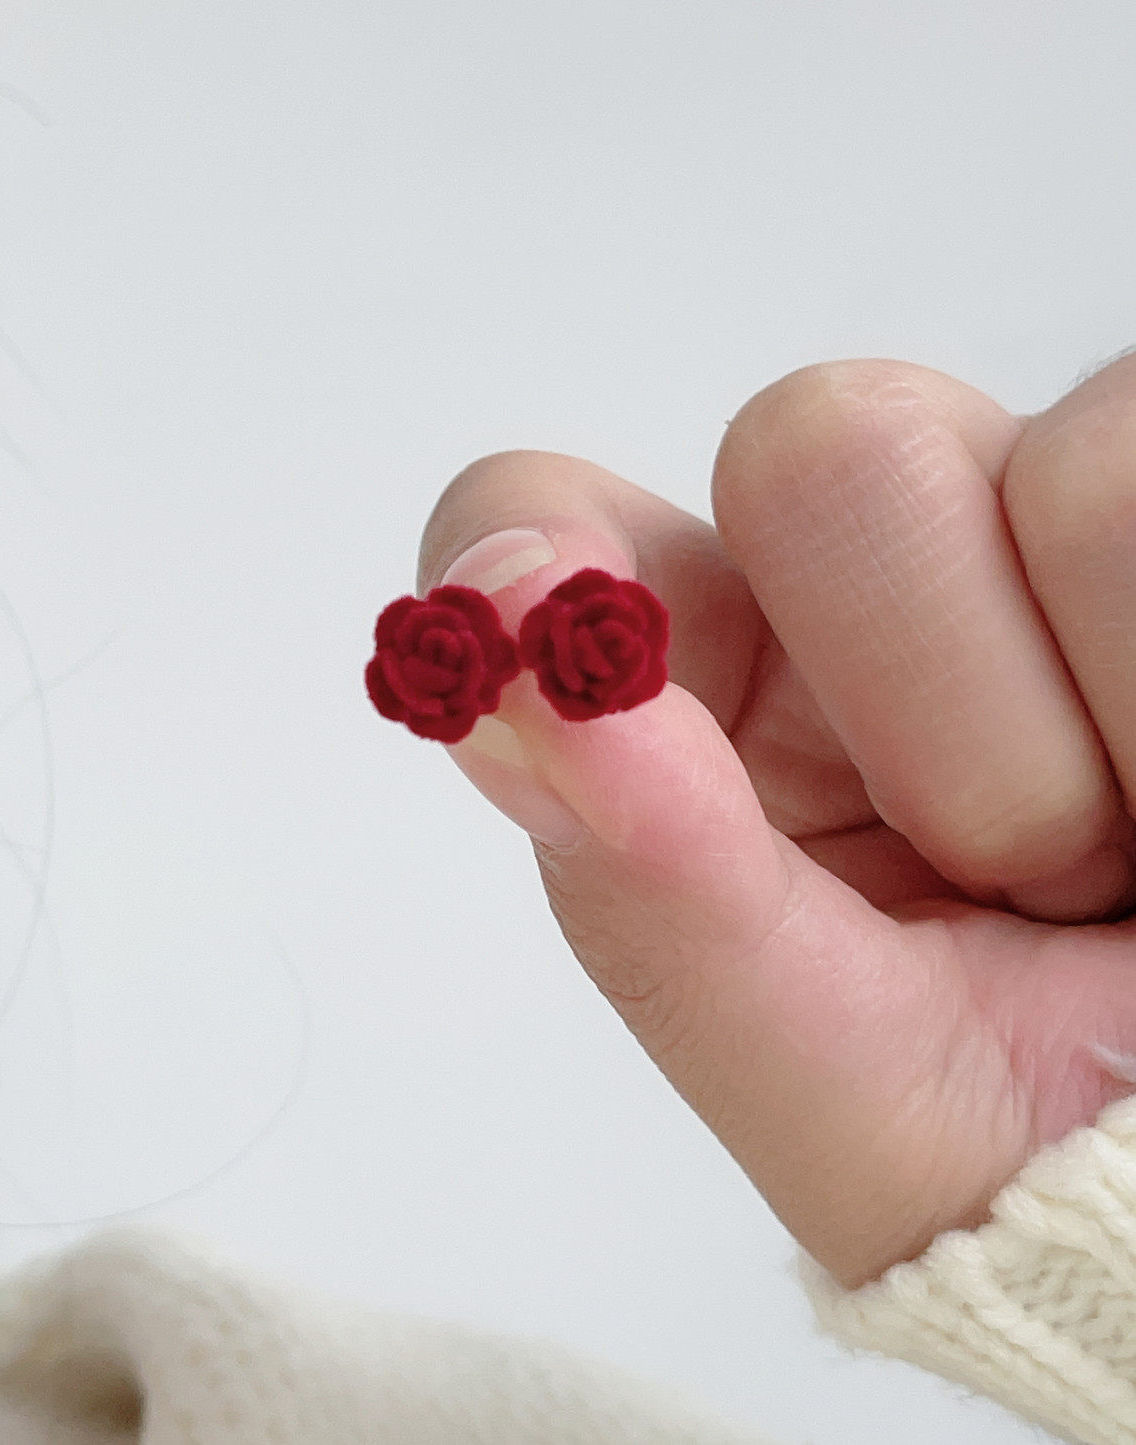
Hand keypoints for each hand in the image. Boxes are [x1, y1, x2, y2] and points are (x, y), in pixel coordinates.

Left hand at [420, 357, 1135, 1288]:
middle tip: (999, 868)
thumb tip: (493, 652)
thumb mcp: (798, 1043)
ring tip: (1112, 862)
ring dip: (1081, 744)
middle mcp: (848, 573)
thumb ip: (638, 860)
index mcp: (696, 676)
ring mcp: (1026, 518)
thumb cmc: (994, 1123)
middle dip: (922, 703)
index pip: (538, 508)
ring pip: (1047, 472)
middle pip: (805, 444)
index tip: (570, 627)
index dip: (544, 541)